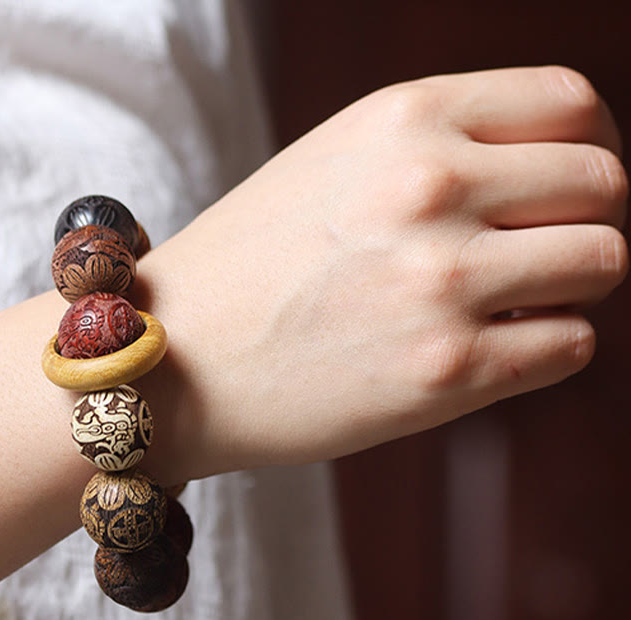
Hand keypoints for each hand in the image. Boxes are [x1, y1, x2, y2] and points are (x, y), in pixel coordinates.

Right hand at [137, 66, 627, 479]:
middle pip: (604, 184)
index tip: (563, 191)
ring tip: (509, 306)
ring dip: (571, 287)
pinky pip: (571, 345)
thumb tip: (547, 174)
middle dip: (586, 221)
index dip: (587, 149)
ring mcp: (443, 282)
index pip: (572, 106)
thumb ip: (440, 148)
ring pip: (604, 263)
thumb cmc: (248, 266)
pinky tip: (485, 350)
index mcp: (404, 119)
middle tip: (539, 256)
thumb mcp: (336, 162)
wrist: (173, 361)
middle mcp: (432, 187)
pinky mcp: (447, 372)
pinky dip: (545, 347)